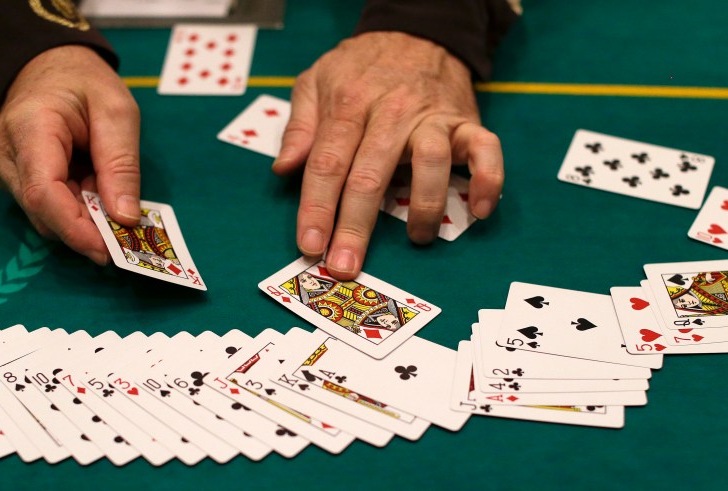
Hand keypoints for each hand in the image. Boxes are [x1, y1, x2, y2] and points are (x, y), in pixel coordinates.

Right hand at [0, 45, 141, 264]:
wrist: (50, 66)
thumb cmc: (85, 83)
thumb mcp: (118, 113)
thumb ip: (121, 165)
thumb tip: (125, 218)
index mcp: (28, 128)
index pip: (42, 193)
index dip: (76, 229)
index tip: (110, 249)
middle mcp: (4, 154)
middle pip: (44, 212)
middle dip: (88, 227)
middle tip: (125, 230)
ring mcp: (1, 169)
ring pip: (44, 216)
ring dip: (83, 216)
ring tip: (108, 191)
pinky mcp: (9, 179)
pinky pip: (43, 208)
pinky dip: (74, 207)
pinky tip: (91, 188)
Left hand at [272, 32, 503, 279]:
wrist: (418, 30)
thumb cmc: (360, 66)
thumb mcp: (316, 81)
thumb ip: (300, 127)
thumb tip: (283, 169)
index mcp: (348, 105)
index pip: (327, 163)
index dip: (316, 208)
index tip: (309, 246)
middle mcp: (391, 113)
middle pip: (370, 174)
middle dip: (356, 225)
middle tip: (346, 265)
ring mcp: (432, 118)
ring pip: (430, 163)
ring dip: (423, 207)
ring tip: (415, 239)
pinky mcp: (466, 121)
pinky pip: (486, 150)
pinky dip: (488, 180)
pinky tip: (478, 210)